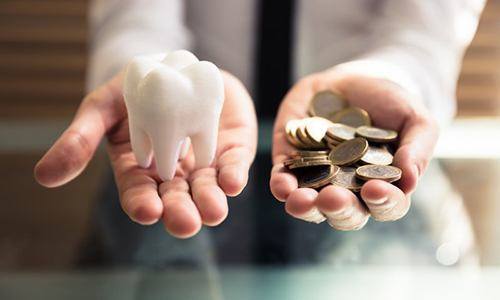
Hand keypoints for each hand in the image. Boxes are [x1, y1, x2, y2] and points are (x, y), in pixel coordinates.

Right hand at [35, 71, 256, 237]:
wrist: (175, 66)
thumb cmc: (135, 89)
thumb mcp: (102, 107)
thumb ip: (80, 139)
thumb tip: (44, 177)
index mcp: (140, 169)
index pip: (139, 194)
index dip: (142, 204)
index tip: (146, 211)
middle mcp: (173, 174)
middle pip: (176, 200)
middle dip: (180, 213)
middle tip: (185, 223)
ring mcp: (203, 163)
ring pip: (207, 189)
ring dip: (211, 201)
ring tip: (213, 211)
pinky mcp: (229, 149)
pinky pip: (233, 165)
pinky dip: (234, 175)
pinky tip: (233, 182)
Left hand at [270, 70, 437, 229]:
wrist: (352, 80)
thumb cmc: (390, 103)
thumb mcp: (414, 119)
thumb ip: (418, 148)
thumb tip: (409, 181)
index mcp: (383, 186)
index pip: (386, 206)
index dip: (383, 203)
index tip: (375, 189)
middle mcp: (349, 190)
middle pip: (345, 214)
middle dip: (339, 209)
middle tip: (333, 198)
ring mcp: (318, 179)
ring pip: (310, 206)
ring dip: (305, 207)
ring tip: (301, 201)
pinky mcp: (291, 164)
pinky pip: (283, 181)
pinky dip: (281, 186)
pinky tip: (282, 185)